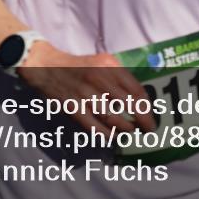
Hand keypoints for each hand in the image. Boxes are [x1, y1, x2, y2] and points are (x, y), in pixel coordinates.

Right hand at [17, 41, 155, 133]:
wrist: (46, 67)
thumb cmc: (81, 66)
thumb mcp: (103, 62)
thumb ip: (120, 76)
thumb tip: (140, 100)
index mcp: (110, 66)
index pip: (137, 90)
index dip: (147, 108)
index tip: (152, 118)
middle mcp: (99, 79)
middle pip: (129, 106)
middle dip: (142, 122)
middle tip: (147, 130)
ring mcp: (85, 95)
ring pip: (113, 119)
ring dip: (126, 130)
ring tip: (130, 133)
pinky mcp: (73, 109)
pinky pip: (95, 128)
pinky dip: (107, 135)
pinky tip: (113, 137)